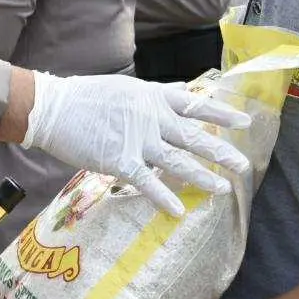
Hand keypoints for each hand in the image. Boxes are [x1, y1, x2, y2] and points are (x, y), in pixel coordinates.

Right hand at [22, 72, 250, 216]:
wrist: (54, 107)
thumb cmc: (87, 97)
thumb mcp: (127, 87)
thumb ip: (156, 94)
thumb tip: (182, 90)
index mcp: (153, 97)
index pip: (195, 104)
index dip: (221, 112)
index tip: (245, 121)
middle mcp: (151, 117)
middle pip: (194, 136)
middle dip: (220, 152)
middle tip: (243, 165)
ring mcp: (137, 139)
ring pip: (177, 161)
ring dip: (202, 176)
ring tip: (222, 189)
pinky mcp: (120, 160)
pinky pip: (147, 183)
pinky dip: (164, 198)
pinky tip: (179, 211)